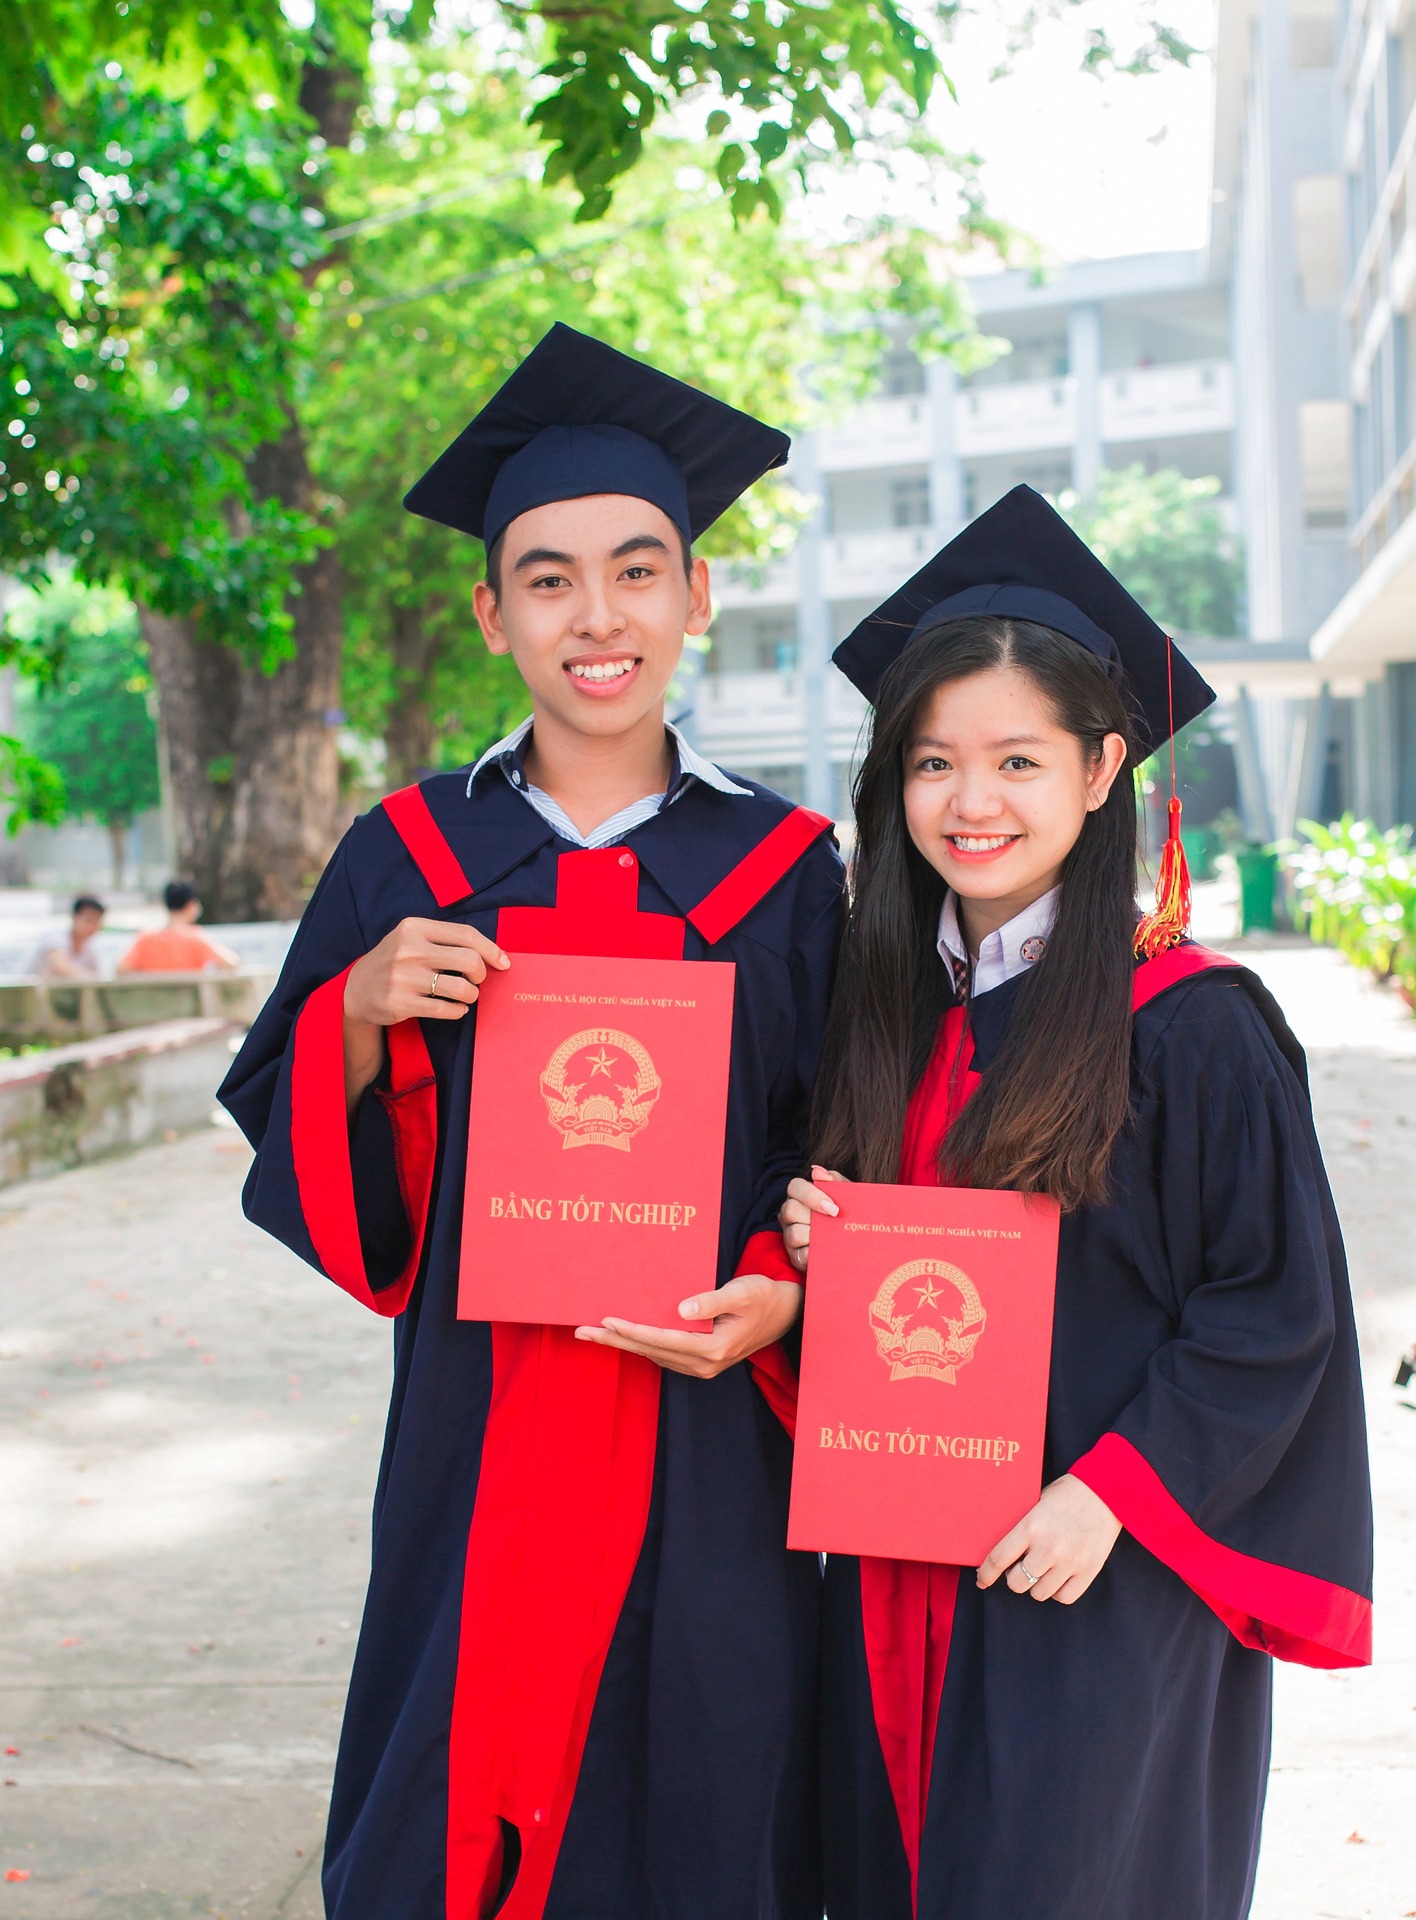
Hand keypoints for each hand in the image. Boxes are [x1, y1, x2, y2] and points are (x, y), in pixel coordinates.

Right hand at [342, 917, 507, 1109]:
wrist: (356, 990)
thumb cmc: (395, 962)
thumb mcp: (411, 939)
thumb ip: (444, 940)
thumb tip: (492, 953)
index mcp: (414, 928)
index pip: (466, 935)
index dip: (491, 950)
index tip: (504, 963)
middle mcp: (409, 950)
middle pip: (469, 960)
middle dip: (481, 973)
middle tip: (476, 980)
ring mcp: (404, 977)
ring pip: (461, 988)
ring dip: (471, 994)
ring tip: (465, 995)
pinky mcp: (401, 1002)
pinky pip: (446, 1009)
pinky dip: (458, 1011)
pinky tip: (456, 1009)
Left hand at [574, 1274, 802, 1377]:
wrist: (785, 1314)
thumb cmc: (764, 1296)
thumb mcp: (742, 1292)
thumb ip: (711, 1301)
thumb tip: (681, 1309)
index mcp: (713, 1348)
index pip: (662, 1339)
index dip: (633, 1329)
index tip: (606, 1320)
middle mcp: (704, 1364)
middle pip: (650, 1350)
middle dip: (614, 1340)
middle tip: (581, 1331)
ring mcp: (701, 1366)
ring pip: (653, 1354)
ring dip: (622, 1343)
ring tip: (592, 1333)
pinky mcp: (700, 1361)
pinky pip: (662, 1354)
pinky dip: (639, 1344)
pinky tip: (622, 1336)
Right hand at [779, 1165, 849, 1272]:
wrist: (860, 1244)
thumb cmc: (848, 1215)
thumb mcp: (846, 1197)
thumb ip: (834, 1182)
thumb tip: (818, 1171)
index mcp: (801, 1196)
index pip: (795, 1187)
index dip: (811, 1195)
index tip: (833, 1207)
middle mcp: (791, 1215)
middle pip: (790, 1210)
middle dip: (813, 1216)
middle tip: (835, 1221)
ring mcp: (791, 1236)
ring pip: (793, 1233)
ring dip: (814, 1236)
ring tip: (833, 1237)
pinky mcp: (796, 1257)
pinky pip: (800, 1255)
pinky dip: (814, 1253)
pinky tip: (828, 1251)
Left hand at [976, 1473, 1121, 1604]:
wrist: (1107, 1492)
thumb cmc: (1068, 1493)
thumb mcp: (1037, 1501)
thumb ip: (1022, 1525)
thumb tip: (1000, 1547)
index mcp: (1032, 1526)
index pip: (999, 1559)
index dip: (986, 1573)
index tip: (982, 1579)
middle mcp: (1049, 1547)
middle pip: (1017, 1582)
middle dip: (1013, 1578)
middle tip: (1019, 1568)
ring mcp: (1070, 1561)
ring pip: (1039, 1592)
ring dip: (1036, 1584)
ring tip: (1041, 1570)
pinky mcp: (1089, 1571)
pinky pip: (1064, 1597)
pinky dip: (1057, 1591)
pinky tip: (1058, 1577)